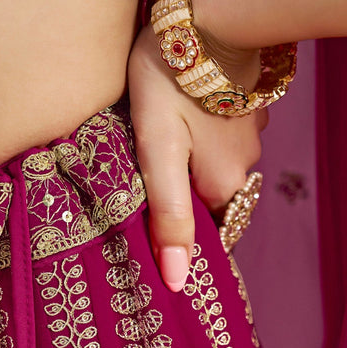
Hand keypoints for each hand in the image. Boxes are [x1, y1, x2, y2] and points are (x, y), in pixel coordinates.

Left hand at [128, 24, 265, 290]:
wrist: (204, 15)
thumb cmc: (171, 84)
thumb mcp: (159, 155)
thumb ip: (168, 217)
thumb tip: (177, 281)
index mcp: (222, 188)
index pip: (206, 239)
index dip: (180, 246)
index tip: (152, 250)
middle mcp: (243, 168)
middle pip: (207, 206)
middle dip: (178, 208)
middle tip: (140, 200)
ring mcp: (247, 136)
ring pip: (210, 172)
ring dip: (185, 173)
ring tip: (151, 161)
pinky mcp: (242, 110)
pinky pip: (216, 142)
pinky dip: (195, 144)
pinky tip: (174, 130)